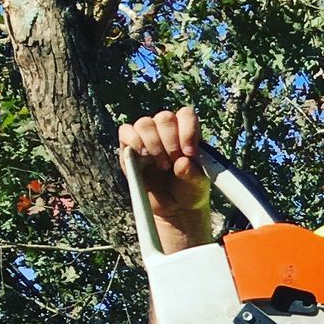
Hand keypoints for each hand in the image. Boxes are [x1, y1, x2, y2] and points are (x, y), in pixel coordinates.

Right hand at [117, 107, 211, 251]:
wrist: (174, 209)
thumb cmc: (189, 191)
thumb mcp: (198, 185)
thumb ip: (193, 174)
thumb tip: (182, 163)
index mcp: (186, 133)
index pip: (186, 115)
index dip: (187, 131)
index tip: (190, 153)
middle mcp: (166, 130)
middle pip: (164, 118)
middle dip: (170, 141)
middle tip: (174, 162)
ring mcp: (146, 136)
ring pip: (145, 123)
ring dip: (154, 145)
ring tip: (162, 166)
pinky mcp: (129, 146)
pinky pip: (126, 131)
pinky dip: (134, 141)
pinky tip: (143, 156)